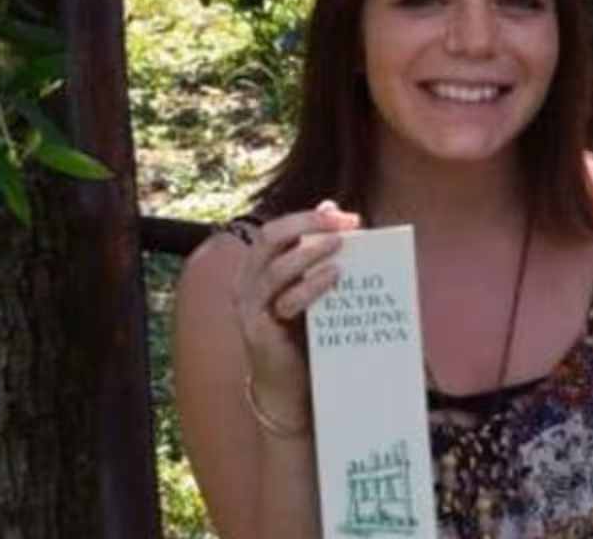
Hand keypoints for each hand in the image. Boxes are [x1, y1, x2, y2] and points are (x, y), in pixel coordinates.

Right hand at [233, 201, 361, 412]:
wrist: (286, 385)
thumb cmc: (301, 330)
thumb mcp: (309, 285)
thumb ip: (316, 249)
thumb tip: (331, 207)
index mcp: (257, 268)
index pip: (277, 229)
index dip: (309, 218)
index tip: (346, 217)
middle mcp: (246, 282)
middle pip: (270, 238)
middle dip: (307, 225)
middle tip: (344, 225)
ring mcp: (249, 307)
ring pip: (275, 269)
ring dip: (310, 253)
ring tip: (340, 245)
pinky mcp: (258, 332)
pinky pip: (284, 302)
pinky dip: (311, 286)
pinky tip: (334, 277)